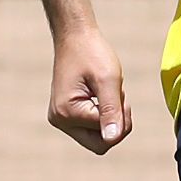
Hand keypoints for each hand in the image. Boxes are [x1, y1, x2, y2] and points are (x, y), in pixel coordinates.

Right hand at [46, 20, 133, 154]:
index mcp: (67, 113)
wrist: (75, 37)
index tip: (119, 94)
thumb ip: (112, 110)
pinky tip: (99, 94)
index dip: (121, 118)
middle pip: (100, 144)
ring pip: (96, 137)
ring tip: (106, 93)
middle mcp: (59, 120)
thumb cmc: (92, 53)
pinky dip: (101, 113)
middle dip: (115, 123)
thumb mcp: (108, 80)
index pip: (106, 137)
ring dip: (109, 117)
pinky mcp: (65, 115)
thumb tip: (112, 138)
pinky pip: (90, 127)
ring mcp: (60, 119)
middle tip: (116, 97)